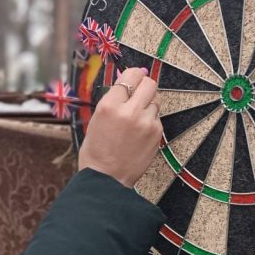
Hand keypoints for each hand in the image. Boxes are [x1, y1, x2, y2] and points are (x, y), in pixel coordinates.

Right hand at [77, 67, 162, 186]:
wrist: (106, 178)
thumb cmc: (97, 150)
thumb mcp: (97, 119)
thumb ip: (113, 98)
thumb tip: (126, 79)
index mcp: (109, 105)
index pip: (131, 75)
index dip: (133, 75)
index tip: (133, 78)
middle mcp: (130, 111)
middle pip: (149, 83)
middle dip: (145, 85)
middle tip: (138, 93)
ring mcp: (146, 122)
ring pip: (156, 100)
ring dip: (148, 103)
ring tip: (136, 117)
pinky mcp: (156, 134)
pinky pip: (157, 117)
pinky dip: (150, 119)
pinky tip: (139, 131)